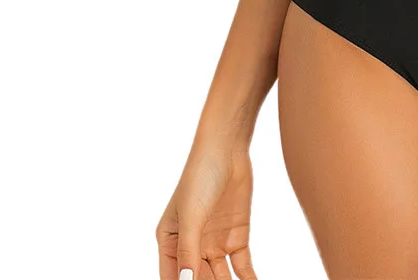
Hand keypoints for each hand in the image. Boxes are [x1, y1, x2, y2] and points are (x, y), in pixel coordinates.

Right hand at [157, 144, 256, 279]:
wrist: (227, 150)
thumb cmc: (200, 177)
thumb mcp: (191, 216)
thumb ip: (189, 251)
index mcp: (170, 243)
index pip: (174, 278)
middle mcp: (192, 247)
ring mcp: (214, 243)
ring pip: (220, 278)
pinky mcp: (237, 237)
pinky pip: (241, 266)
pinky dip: (247, 279)